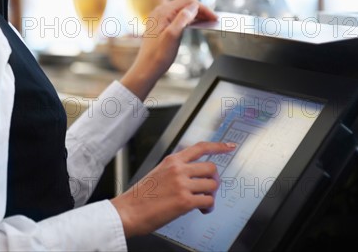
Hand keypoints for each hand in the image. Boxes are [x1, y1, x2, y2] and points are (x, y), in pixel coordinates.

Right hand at [110, 141, 236, 237]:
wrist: (128, 211)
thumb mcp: (158, 173)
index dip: (218, 146)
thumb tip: (195, 176)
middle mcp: (178, 169)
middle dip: (213, 179)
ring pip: (212, 185)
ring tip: (203, 202)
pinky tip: (202, 210)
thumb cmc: (141, 196)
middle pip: (211, 168)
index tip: (230, 147)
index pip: (200, 147)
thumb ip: (176, 170)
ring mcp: (182, 184)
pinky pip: (208, 201)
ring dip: (211, 195)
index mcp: (172, 161)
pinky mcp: (184, 201)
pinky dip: (208, 207)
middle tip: (208, 188)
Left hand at [120, 0, 216, 99]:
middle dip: (200, 9)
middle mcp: (160, 12)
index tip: (214, 17)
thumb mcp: (173, 36)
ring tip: (207, 21)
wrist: (147, 69)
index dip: (203, 8)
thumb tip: (194, 6)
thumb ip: (183, 18)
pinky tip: (196, 24)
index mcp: (162, 12)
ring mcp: (160, 18)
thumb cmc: (158, 55)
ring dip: (195, 14)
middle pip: (185, 3)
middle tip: (213, 19)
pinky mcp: (161, 26)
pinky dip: (188, 19)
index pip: (187, 2)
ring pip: (182, 10)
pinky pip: (177, 17)